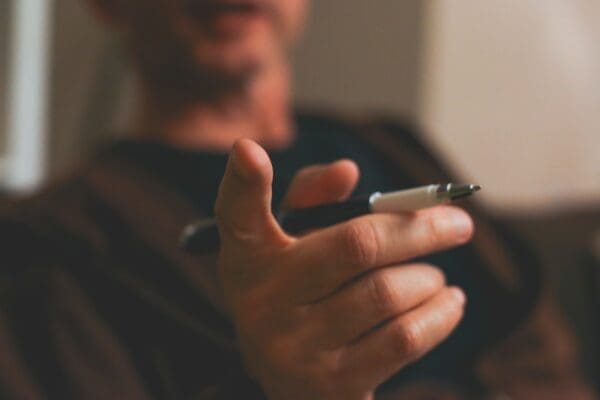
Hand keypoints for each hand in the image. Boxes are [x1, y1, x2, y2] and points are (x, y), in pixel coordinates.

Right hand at [215, 139, 471, 399]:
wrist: (293, 380)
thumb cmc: (301, 290)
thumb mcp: (294, 242)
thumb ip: (316, 197)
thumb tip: (349, 171)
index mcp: (249, 257)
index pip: (237, 213)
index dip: (243, 180)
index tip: (248, 150)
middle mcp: (262, 302)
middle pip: (359, 245)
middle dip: (422, 228)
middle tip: (459, 223)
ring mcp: (295, 348)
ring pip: (390, 292)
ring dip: (429, 277)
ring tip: (434, 276)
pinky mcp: (332, 385)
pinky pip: (405, 338)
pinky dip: (440, 314)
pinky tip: (448, 302)